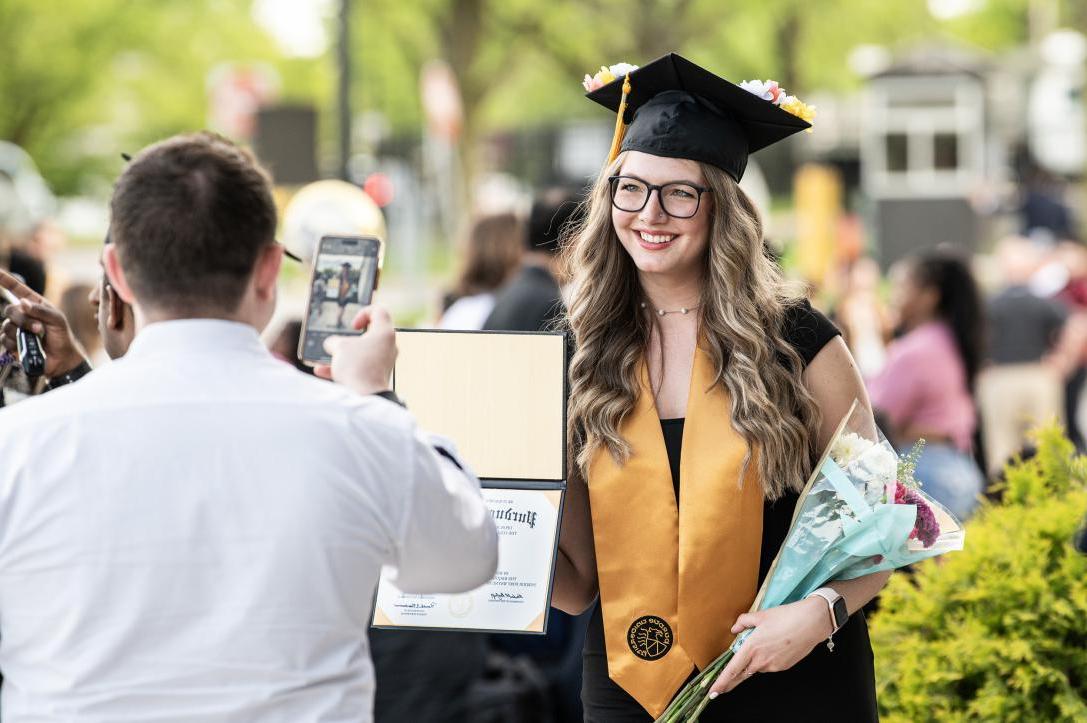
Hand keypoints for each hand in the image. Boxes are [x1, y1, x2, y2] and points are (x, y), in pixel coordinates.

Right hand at [0, 269, 87, 377]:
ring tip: (37, 337)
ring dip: (22, 332)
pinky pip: (4, 339)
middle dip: (23, 319)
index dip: (5, 279)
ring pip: (6, 325)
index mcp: (33, 304)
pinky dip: (16, 342)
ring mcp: (16, 328)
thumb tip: (22, 302)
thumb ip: (41, 310)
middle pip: (9, 310)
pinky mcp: (11, 342)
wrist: (61, 358)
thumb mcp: (57, 320)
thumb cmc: (62, 336)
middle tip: (39, 328)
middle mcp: (22, 314)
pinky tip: (26, 345)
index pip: (16, 289)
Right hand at [314, 305, 396, 395]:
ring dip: (342, 354)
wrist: (364, 397)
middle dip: (348, 338)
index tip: (352, 325)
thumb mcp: (339, 347)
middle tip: (338, 340)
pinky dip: (342, 368)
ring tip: (325, 356)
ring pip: (361, 353)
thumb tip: (333, 345)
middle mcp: (388, 346)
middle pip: (369, 334)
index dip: (363, 313)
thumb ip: (334, 341)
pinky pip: (359, 368)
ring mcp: (383, 362)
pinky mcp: (376, 376)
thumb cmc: (356, 367)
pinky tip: (321, 371)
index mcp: (384, 333)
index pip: (379, 311)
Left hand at [709, 597, 830, 696]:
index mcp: (752, 647)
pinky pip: (768, 666)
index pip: (732, 670)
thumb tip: (735, 629)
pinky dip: (766, 660)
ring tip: (763, 644)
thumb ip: (743, 622)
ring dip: (753, 662)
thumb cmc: (786, 617)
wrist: (811, 623)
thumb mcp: (761, 615)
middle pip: (742, 674)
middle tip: (721, 688)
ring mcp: (773, 665)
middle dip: (731, 682)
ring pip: (756, 668)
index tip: (713, 691)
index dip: (721, 682)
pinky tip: (774, 647)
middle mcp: (761, 660)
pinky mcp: (783, 667)